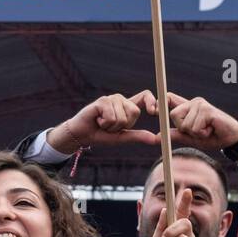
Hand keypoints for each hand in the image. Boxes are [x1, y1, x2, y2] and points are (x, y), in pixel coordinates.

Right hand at [46, 92, 160, 152]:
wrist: (82, 135)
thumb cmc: (102, 135)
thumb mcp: (122, 138)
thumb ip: (137, 136)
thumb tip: (155, 139)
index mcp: (127, 106)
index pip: (145, 96)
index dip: (152, 102)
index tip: (154, 112)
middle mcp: (120, 100)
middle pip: (135, 112)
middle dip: (123, 125)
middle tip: (111, 126)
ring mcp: (111, 99)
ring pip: (122, 117)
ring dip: (111, 127)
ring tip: (102, 123)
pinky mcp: (102, 101)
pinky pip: (111, 117)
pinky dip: (104, 124)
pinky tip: (97, 120)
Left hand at [132, 90, 237, 151]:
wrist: (232, 138)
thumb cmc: (212, 136)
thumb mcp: (191, 138)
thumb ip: (176, 135)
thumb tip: (157, 136)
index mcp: (188, 107)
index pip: (169, 99)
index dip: (160, 103)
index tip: (152, 110)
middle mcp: (193, 102)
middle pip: (174, 115)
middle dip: (183, 128)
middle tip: (198, 131)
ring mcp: (200, 104)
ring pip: (185, 124)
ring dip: (195, 133)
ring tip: (207, 130)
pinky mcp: (207, 110)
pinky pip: (195, 127)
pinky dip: (202, 133)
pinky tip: (211, 129)